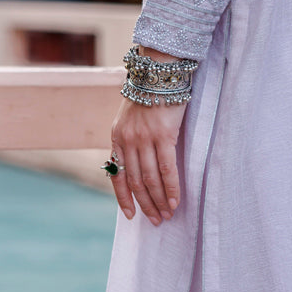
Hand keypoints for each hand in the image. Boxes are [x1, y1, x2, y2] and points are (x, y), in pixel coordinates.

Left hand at [109, 49, 187, 223]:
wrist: (159, 71)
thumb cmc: (149, 94)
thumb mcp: (131, 118)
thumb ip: (132, 140)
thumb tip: (139, 165)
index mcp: (116, 137)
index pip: (116, 175)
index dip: (123, 198)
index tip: (131, 216)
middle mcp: (128, 141)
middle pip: (135, 181)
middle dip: (145, 204)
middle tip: (155, 221)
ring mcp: (145, 139)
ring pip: (150, 179)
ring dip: (159, 200)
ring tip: (167, 214)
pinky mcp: (164, 135)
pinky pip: (167, 168)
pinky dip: (171, 188)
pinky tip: (175, 200)